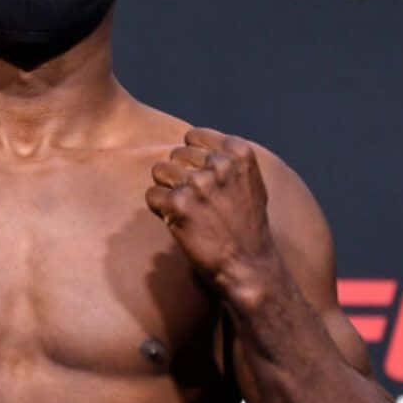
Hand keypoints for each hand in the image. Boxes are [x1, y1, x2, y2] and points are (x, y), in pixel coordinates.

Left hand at [145, 128, 279, 304]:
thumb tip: (195, 144)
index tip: (202, 179)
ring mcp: (198, 183)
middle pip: (175, 155)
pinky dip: (160, 210)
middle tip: (195, 202)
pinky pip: (152, 195)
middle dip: (179, 175)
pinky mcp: (179, 204)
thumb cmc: (247, 227)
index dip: (192, 159)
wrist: (247, 265)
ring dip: (167, 190)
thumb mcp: (250, 183)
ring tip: (186, 210)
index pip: (193, 137)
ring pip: (159, 171)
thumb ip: (228, 160)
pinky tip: (178, 222)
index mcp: (238, 153)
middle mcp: (219, 164)